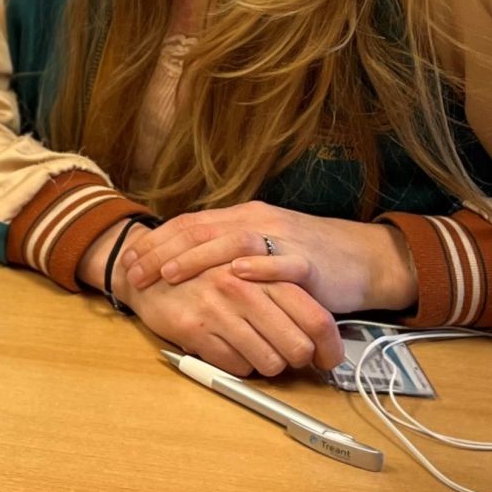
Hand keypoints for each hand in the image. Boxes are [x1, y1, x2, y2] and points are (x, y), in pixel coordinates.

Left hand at [121, 202, 414, 314]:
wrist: (363, 257)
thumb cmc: (305, 257)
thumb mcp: (260, 246)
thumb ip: (225, 247)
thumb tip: (179, 258)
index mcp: (242, 216)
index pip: (189, 223)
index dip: (156, 241)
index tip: (128, 260)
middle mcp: (258, 221)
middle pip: (202, 231)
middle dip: (163, 252)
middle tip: (135, 273)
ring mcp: (284, 238)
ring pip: (233, 242)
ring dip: (197, 259)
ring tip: (169, 274)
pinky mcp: (310, 262)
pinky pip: (281, 262)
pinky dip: (257, 267)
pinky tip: (234, 276)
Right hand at [124, 262, 343, 376]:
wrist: (145, 269)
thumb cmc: (204, 272)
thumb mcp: (248, 270)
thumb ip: (283, 291)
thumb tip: (323, 331)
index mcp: (263, 272)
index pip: (317, 318)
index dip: (330, 347)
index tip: (328, 359)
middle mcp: (243, 289)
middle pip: (297, 347)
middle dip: (298, 360)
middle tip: (289, 356)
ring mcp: (218, 310)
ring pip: (269, 363)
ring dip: (267, 364)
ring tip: (255, 348)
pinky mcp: (194, 330)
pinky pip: (236, 367)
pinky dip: (238, 365)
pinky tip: (227, 346)